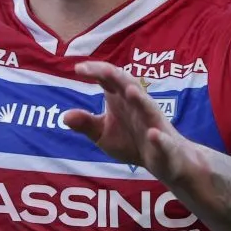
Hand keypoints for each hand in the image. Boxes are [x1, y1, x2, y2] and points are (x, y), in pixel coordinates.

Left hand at [63, 61, 193, 182]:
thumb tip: (64, 116)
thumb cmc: (132, 142)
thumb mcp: (103, 134)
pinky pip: (163, 140)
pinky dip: (158, 138)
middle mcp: (138, 105)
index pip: (109, 79)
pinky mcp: (165, 144)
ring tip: (131, 91)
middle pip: (129, 85)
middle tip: (101, 71)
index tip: (78, 68)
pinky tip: (153, 135)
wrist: (165, 161)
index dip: (95, 71)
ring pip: (149, 107)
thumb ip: (87, 124)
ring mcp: (153, 123)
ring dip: (141, 100)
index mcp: (122, 99)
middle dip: (117, 77)